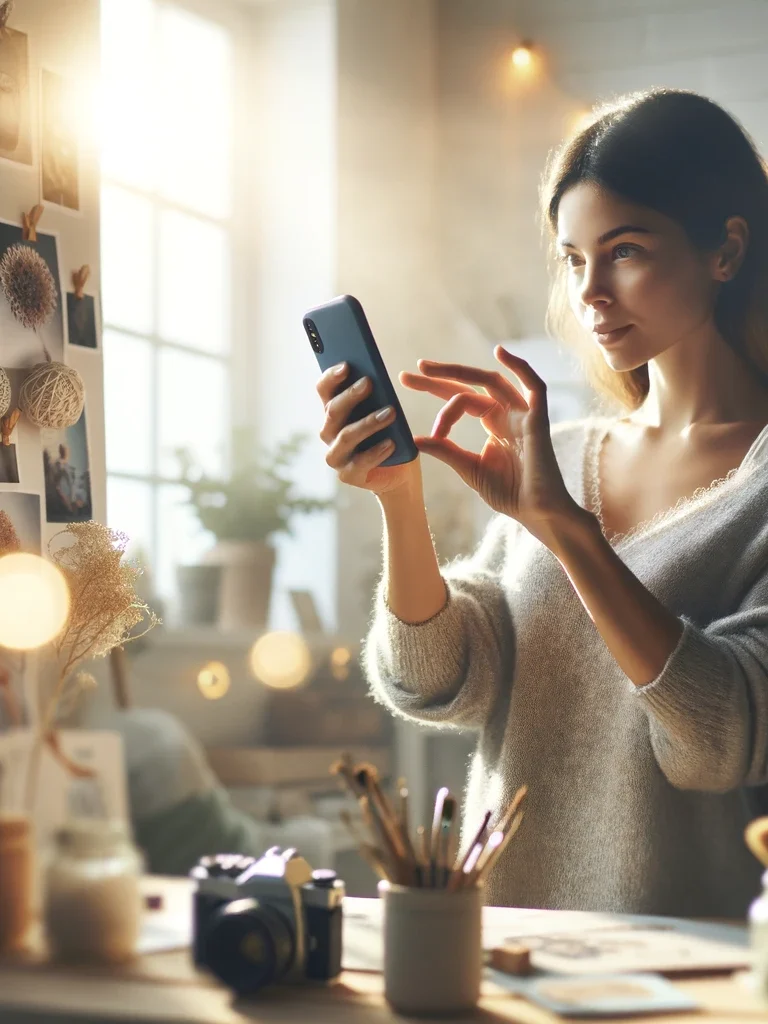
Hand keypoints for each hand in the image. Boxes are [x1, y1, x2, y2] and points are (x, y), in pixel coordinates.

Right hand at [316, 363, 421, 495]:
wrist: (401, 472)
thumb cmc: (391, 435)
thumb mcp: (385, 411)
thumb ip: (377, 396)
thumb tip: (374, 376)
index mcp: (334, 412)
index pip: (324, 391)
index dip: (331, 377)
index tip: (346, 364)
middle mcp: (329, 433)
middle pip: (333, 411)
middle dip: (350, 395)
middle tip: (369, 382)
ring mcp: (336, 456)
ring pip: (346, 436)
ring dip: (368, 423)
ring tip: (391, 413)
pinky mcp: (348, 475)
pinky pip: (359, 463)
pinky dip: (376, 452)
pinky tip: (391, 443)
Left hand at [399, 346, 578, 536]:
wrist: (536, 513)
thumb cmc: (509, 494)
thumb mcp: (468, 469)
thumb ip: (446, 450)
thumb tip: (415, 438)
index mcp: (493, 424)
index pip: (461, 399)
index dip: (436, 396)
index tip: (418, 423)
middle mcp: (507, 414)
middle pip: (472, 385)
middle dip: (439, 378)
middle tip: (408, 375)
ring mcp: (523, 415)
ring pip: (492, 382)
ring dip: (460, 371)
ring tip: (428, 368)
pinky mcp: (538, 420)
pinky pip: (535, 386)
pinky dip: (521, 367)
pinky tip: (500, 351)